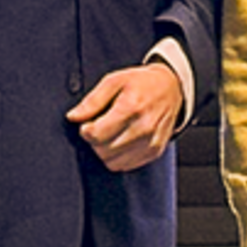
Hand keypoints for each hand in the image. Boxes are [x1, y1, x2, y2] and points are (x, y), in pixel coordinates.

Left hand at [68, 60, 185, 172]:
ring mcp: (151, 142)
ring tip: (111, 134)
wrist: (172, 88)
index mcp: (131, 107)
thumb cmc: (142, 83)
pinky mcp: (155, 152)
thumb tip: (73, 117)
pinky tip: (121, 141)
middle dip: (95, 141)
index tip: (88, 124)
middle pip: (103, 150)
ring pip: (113, 162)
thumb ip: (92, 100)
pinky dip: (118, 157)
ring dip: (105, 151)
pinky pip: (126, 166)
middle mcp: (144, 128)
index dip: (86, 131)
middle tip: (100, 127)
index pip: (97, 134)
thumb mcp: (114, 81)